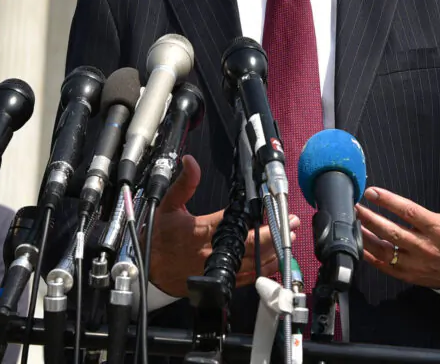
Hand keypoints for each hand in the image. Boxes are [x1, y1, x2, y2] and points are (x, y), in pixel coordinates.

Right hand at [147, 155, 297, 296]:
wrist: (149, 270)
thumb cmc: (159, 238)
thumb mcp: (168, 206)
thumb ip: (183, 184)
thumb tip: (190, 162)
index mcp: (201, 231)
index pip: (235, 222)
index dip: (256, 216)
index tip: (271, 208)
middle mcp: (211, 252)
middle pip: (249, 244)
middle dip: (273, 233)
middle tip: (291, 223)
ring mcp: (216, 268)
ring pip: (251, 263)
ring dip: (272, 251)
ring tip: (288, 239)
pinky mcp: (218, 278)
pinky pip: (244, 278)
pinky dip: (261, 270)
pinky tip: (273, 262)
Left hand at [356, 156, 439, 289]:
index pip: (411, 213)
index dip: (390, 202)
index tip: (372, 192)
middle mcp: (427, 248)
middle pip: (393, 233)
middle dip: (371, 219)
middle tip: (355, 207)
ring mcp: (416, 264)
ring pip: (386, 251)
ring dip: (366, 237)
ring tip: (352, 223)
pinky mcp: (409, 275)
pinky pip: (384, 266)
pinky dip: (369, 256)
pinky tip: (358, 243)